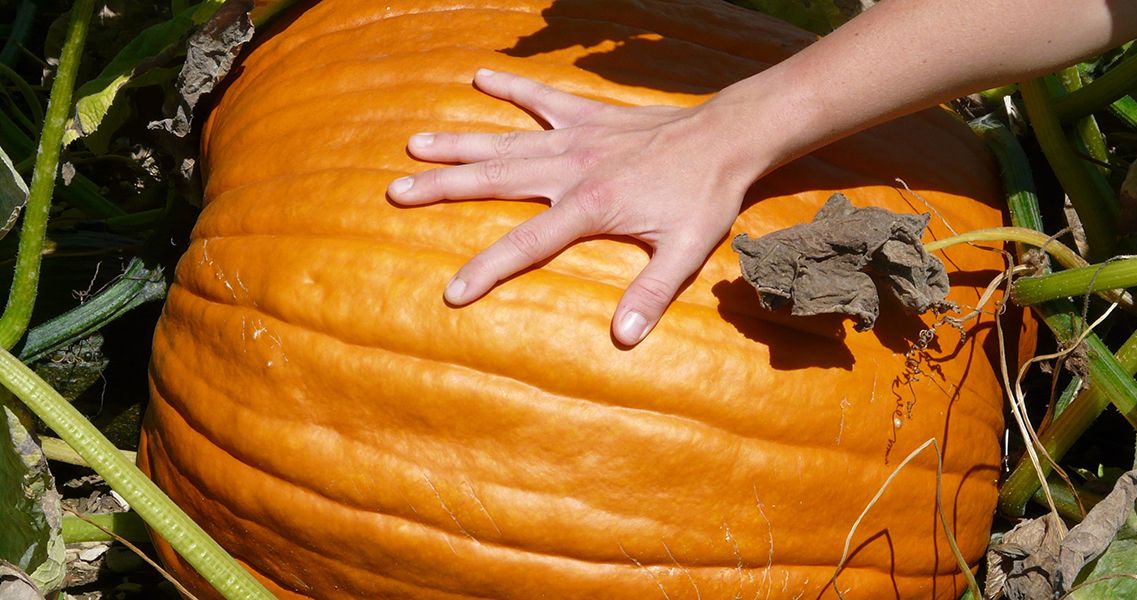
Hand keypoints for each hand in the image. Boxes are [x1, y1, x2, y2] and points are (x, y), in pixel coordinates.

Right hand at [387, 69, 757, 345]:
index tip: (451, 291)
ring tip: (413, 144)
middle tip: (396, 191)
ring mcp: (576, 137)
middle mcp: (571, 168)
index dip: (486, 270)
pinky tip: (479, 77)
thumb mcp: (685, 251)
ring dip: (459, 142)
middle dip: (443, 188)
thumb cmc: (705, 197)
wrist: (727, 137)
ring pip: (505, 140)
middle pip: (494, 180)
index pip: (525, 244)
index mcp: (590, 206)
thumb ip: (652, 293)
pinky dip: (512, 88)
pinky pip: (542, 100)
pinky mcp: (588, 115)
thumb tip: (624, 337)